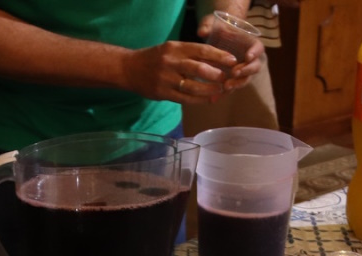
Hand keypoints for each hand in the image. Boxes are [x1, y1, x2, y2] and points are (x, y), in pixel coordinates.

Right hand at [121, 40, 243, 102]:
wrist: (129, 68)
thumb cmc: (155, 58)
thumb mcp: (171, 49)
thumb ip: (190, 55)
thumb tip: (216, 62)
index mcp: (175, 48)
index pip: (201, 50)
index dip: (219, 56)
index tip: (232, 61)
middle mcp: (171, 62)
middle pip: (199, 69)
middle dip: (216, 75)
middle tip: (227, 79)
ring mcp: (166, 79)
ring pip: (193, 87)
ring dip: (209, 90)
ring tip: (220, 91)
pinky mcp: (162, 93)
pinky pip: (185, 99)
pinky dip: (199, 100)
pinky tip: (208, 100)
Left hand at [194, 13, 266, 87]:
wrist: (218, 40)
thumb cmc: (219, 29)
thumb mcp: (213, 24)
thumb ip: (208, 26)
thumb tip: (201, 32)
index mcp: (250, 44)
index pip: (258, 48)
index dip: (254, 53)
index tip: (248, 57)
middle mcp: (250, 59)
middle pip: (254, 67)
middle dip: (245, 71)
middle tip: (234, 73)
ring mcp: (243, 70)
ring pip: (245, 79)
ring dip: (237, 84)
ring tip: (226, 86)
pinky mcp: (234, 80)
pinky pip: (233, 88)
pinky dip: (225, 93)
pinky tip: (215, 98)